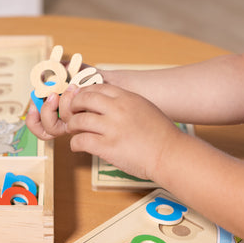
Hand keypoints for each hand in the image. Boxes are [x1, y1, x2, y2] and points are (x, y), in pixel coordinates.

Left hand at [64, 84, 181, 181]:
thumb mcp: (144, 107)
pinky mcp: (108, 147)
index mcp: (127, 97)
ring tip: (74, 130)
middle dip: (73, 106)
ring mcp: (112, 128)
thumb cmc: (161, 134)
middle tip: (72, 113)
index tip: (80, 100)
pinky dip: (75, 143)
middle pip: (83, 99)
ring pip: (78, 120)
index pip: (96, 87)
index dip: (84, 93)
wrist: (171, 154)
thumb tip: (107, 103)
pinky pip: (81, 141)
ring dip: (72, 126)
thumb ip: (126, 103)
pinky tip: (78, 146)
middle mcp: (118, 109)